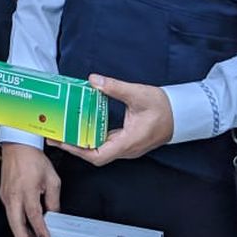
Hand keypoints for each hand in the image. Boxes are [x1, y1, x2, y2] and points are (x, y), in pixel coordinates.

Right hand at [0, 142, 60, 236]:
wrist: (17, 146)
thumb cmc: (34, 160)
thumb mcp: (52, 179)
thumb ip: (53, 200)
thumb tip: (53, 215)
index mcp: (27, 191)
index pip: (34, 217)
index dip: (41, 231)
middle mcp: (13, 196)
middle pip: (16, 224)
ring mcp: (6, 196)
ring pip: (11, 220)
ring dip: (19, 234)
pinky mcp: (3, 194)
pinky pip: (10, 213)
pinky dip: (16, 223)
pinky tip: (24, 228)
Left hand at [50, 74, 173, 164]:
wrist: (182, 113)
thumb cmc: (164, 106)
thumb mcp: (138, 94)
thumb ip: (114, 88)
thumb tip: (93, 80)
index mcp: (128, 142)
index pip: (98, 156)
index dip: (78, 151)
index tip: (62, 142)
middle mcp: (126, 149)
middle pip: (95, 155)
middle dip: (74, 147)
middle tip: (55, 136)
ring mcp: (127, 147)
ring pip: (100, 151)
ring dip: (81, 143)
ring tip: (63, 132)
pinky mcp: (127, 142)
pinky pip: (105, 144)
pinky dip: (91, 138)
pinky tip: (81, 127)